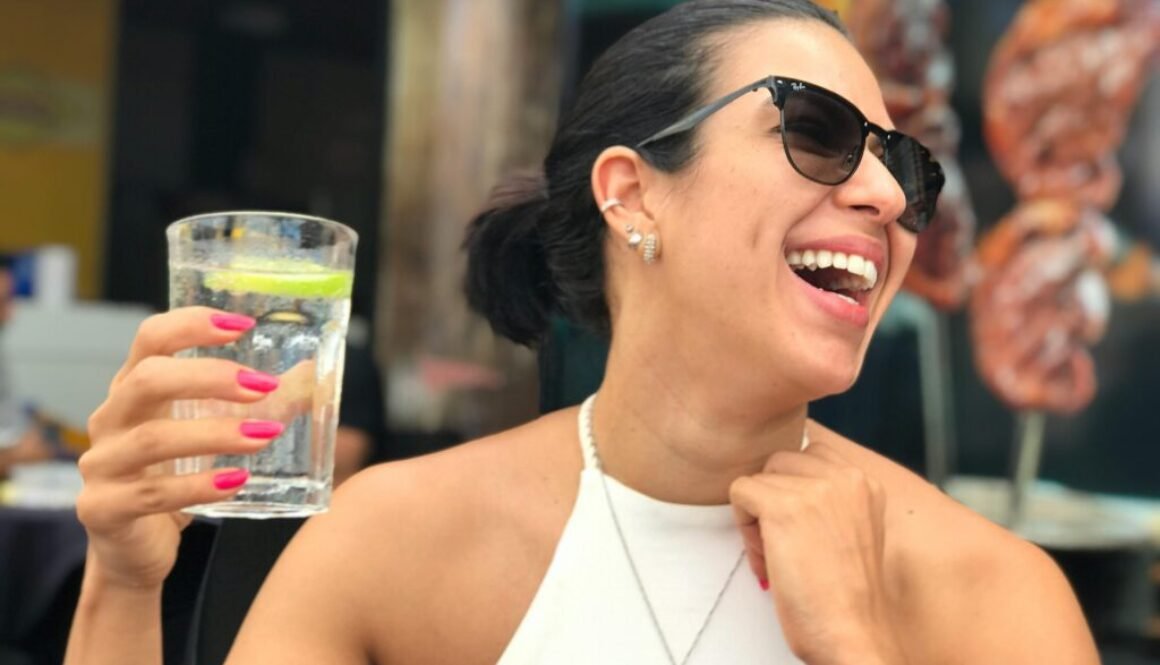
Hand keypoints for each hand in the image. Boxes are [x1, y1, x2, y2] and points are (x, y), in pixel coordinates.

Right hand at [76, 307, 282, 589]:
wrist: (132, 550)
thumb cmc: (174, 478)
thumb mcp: (212, 434)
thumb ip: (259, 406)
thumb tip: (311, 376)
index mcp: (134, 389)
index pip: (151, 339)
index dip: (192, 325)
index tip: (242, 325)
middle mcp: (111, 419)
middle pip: (147, 380)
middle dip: (208, 378)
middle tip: (261, 386)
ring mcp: (102, 464)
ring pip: (151, 440)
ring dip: (214, 434)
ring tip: (263, 437)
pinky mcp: (103, 509)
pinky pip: (151, 495)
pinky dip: (197, 487)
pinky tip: (235, 481)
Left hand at [730, 438, 906, 664]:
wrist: (853, 635)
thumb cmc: (846, 598)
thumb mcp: (852, 532)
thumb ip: (830, 500)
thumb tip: (779, 480)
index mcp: (865, 482)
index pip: (808, 455)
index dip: (793, 491)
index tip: (800, 531)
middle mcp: (846, 478)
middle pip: (780, 463)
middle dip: (773, 500)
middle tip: (784, 547)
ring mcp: (816, 490)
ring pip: (759, 479)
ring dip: (757, 517)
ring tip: (777, 557)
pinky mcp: (784, 507)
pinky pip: (740, 492)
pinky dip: (743, 527)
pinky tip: (767, 560)